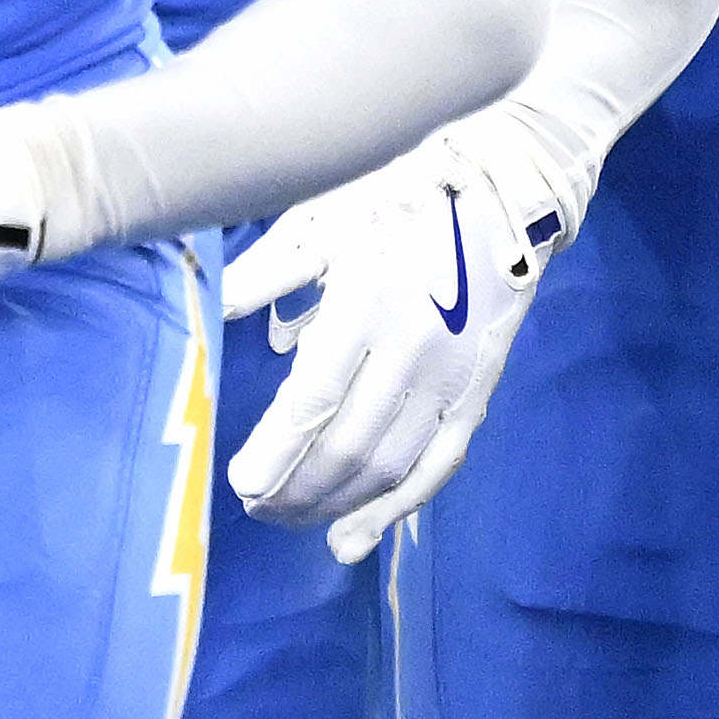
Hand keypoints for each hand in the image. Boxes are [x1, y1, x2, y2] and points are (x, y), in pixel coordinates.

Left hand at [219, 127, 574, 562]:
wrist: (504, 185)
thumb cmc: (396, 194)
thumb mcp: (324, 217)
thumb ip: (267, 269)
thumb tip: (214, 306)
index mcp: (368, 303)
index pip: (312, 403)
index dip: (275, 454)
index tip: (240, 482)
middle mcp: (414, 348)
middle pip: (347, 447)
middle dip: (296, 490)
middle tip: (258, 507)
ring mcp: (452, 372)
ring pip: (391, 465)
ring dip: (339, 505)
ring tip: (296, 521)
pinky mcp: (479, 386)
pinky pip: (440, 462)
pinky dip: (400, 505)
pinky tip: (361, 533)